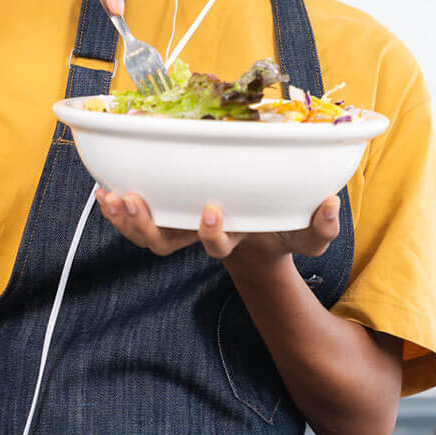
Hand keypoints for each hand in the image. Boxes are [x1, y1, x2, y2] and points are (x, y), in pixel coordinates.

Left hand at [96, 188, 340, 265]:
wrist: (260, 230)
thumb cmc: (281, 224)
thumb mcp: (306, 231)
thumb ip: (320, 226)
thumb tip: (330, 205)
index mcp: (230, 236)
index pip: (216, 245)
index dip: (211, 234)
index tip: (212, 210)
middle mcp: (196, 235)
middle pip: (164, 244)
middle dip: (146, 226)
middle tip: (136, 201)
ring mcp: (176, 225)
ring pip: (143, 234)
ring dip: (124, 218)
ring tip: (113, 195)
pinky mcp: (162, 211)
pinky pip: (133, 218)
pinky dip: (115, 207)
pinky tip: (104, 189)